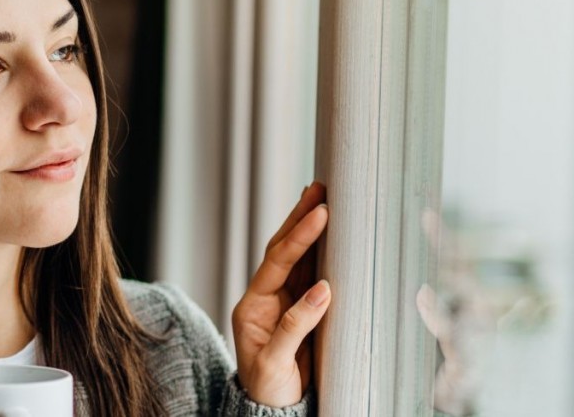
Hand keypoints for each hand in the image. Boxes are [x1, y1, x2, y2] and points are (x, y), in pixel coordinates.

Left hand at [231, 182, 330, 406]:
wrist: (271, 408)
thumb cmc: (268, 388)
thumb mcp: (276, 361)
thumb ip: (295, 326)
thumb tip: (324, 290)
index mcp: (253, 307)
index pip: (277, 263)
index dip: (299, 237)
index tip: (320, 215)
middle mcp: (265, 298)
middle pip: (282, 250)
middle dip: (298, 218)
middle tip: (319, 187)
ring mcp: (282, 302)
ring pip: (296, 258)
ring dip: (308, 229)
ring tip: (322, 198)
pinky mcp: (299, 310)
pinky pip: (309, 274)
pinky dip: (319, 252)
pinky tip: (329, 234)